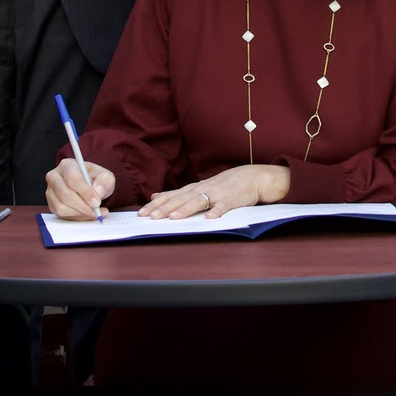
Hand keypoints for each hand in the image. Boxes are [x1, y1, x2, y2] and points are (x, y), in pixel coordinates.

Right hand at [44, 157, 116, 220]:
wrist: (90, 186)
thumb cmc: (95, 179)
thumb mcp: (105, 176)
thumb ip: (104, 182)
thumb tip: (98, 192)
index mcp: (67, 165)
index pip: (72, 178)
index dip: (85, 191)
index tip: (96, 202)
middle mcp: (55, 177)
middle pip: (64, 194)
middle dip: (83, 206)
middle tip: (97, 211)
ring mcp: (51, 191)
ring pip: (61, 207)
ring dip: (80, 213)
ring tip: (95, 212)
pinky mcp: (51, 204)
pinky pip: (62, 215)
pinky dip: (77, 217)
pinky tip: (87, 214)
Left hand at [140, 164, 289, 219]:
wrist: (252, 177)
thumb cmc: (224, 185)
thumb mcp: (199, 187)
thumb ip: (178, 193)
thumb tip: (154, 196)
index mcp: (194, 188)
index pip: (172, 196)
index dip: (157, 204)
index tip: (142, 213)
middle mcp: (203, 189)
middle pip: (181, 199)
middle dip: (165, 208)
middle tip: (151, 217)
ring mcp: (217, 193)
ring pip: (199, 201)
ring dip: (186, 209)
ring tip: (174, 218)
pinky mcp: (232, 199)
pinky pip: (224, 206)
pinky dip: (217, 211)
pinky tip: (210, 218)